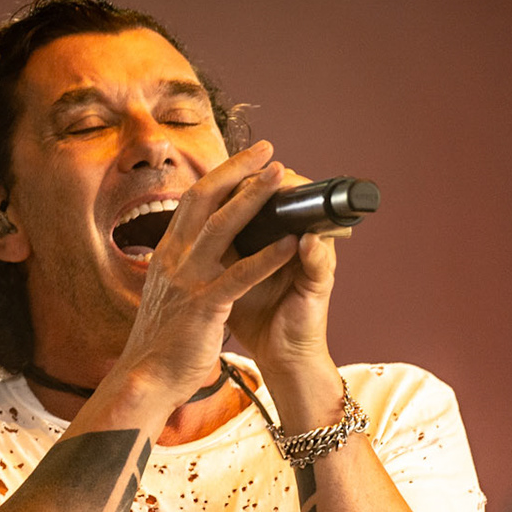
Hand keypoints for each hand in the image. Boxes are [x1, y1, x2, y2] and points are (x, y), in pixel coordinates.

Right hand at [117, 142, 299, 400]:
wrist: (146, 379)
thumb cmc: (163, 342)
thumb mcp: (169, 294)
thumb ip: (184, 270)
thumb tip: (199, 253)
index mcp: (167, 254)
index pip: (193, 201)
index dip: (219, 176)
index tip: (244, 159)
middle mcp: (174, 258)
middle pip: (206, 199)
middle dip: (238, 170)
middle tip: (267, 150)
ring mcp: (188, 280)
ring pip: (223, 227)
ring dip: (254, 199)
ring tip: (280, 178)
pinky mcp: (204, 306)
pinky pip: (240, 275)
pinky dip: (267, 257)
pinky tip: (291, 243)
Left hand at [226, 167, 337, 371]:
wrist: (282, 358)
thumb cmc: (256, 318)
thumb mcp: (228, 276)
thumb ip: (220, 249)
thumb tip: (191, 221)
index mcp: (272, 241)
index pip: (264, 200)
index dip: (248, 178)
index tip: (230, 160)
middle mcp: (296, 245)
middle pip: (292, 200)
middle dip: (273, 178)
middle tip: (262, 153)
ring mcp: (311, 263)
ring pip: (312, 222)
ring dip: (298, 202)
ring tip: (282, 181)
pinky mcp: (321, 287)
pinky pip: (320, 263)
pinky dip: (312, 250)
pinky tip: (301, 239)